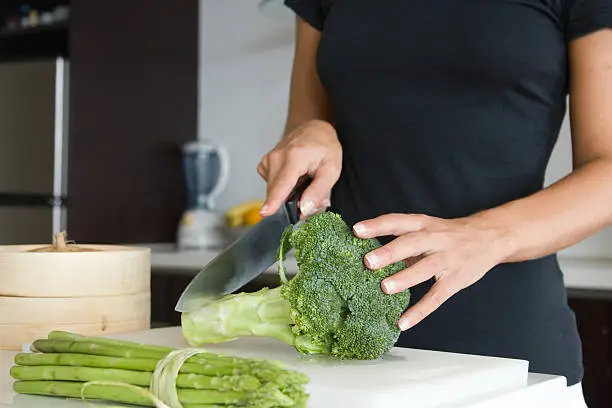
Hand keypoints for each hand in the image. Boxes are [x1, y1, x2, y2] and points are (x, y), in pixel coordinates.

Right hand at [257, 119, 341, 216]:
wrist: (314, 130)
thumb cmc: (324, 148)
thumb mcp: (331, 170)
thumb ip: (318, 191)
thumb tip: (303, 209)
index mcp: (295, 157)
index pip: (283, 182)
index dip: (274, 200)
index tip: (265, 212)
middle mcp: (277, 157)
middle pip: (277, 192)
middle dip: (290, 202)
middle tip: (309, 194)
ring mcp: (268, 159)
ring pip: (273, 190)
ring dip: (286, 193)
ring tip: (301, 180)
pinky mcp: (264, 164)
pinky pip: (270, 185)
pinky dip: (281, 187)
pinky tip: (291, 177)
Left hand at [352, 213, 512, 330]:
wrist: (489, 237)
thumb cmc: (447, 235)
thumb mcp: (426, 229)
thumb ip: (400, 240)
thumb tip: (366, 252)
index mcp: (423, 225)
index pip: (397, 221)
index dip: (377, 225)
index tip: (357, 230)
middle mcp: (435, 239)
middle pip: (411, 243)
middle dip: (390, 252)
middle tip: (368, 261)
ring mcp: (447, 260)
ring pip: (425, 269)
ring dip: (405, 278)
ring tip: (384, 288)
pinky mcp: (456, 280)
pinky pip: (437, 297)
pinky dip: (420, 311)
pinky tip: (403, 322)